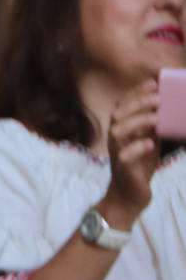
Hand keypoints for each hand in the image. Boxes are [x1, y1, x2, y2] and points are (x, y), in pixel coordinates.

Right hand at [103, 79, 160, 225]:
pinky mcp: (123, 169)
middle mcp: (115, 141)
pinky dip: (137, 147)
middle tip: (158, 98)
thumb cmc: (139, 166)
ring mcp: (117, 154)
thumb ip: (151, 126)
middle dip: (137, 103)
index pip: (121, 106)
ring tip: (156, 118)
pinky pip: (125, 156)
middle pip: (118, 115)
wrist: (129, 196)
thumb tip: (165, 105)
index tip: (153, 83)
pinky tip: (150, 143)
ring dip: (137, 122)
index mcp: (121, 131)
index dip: (135, 93)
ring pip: (117, 132)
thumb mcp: (147, 140)